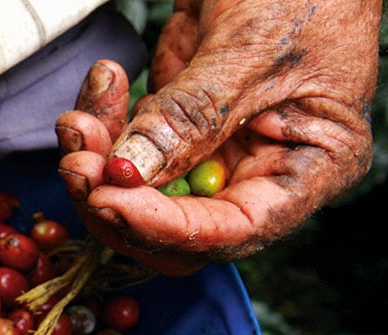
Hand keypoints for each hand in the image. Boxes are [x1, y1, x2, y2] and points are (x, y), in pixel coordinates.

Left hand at [55, 0, 379, 274]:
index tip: (108, 201)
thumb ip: (193, 116)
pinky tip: (102, 82)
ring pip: (138, 193)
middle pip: (173, 228)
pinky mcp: (176, 126)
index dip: (164, 227)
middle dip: (116, 199)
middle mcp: (260, 172)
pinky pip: (126, 148)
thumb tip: (132, 172)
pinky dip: (101, 124)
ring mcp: (213, 152)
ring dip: (97, 161)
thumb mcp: (251, 52)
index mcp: (310, 169)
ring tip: (78, 120)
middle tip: (79, 162)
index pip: (230, 230)